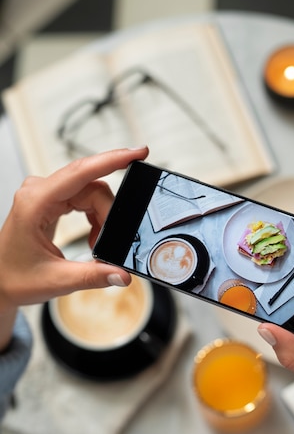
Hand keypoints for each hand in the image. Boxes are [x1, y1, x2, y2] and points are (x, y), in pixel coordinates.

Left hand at [0, 147, 147, 346]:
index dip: (112, 160)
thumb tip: (123, 274)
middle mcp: (39, 191)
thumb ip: (94, 276)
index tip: (137, 153)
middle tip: (111, 240)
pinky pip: (85, 197)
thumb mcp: (57, 280)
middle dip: (108, 213)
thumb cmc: (15, 277)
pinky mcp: (52, 199)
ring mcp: (45, 192)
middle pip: (92, 186)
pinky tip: (93, 236)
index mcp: (35, 202)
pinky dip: (96, 217)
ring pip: (91, 191)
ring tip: (97, 244)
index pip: (81, 172)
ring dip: (102, 217)